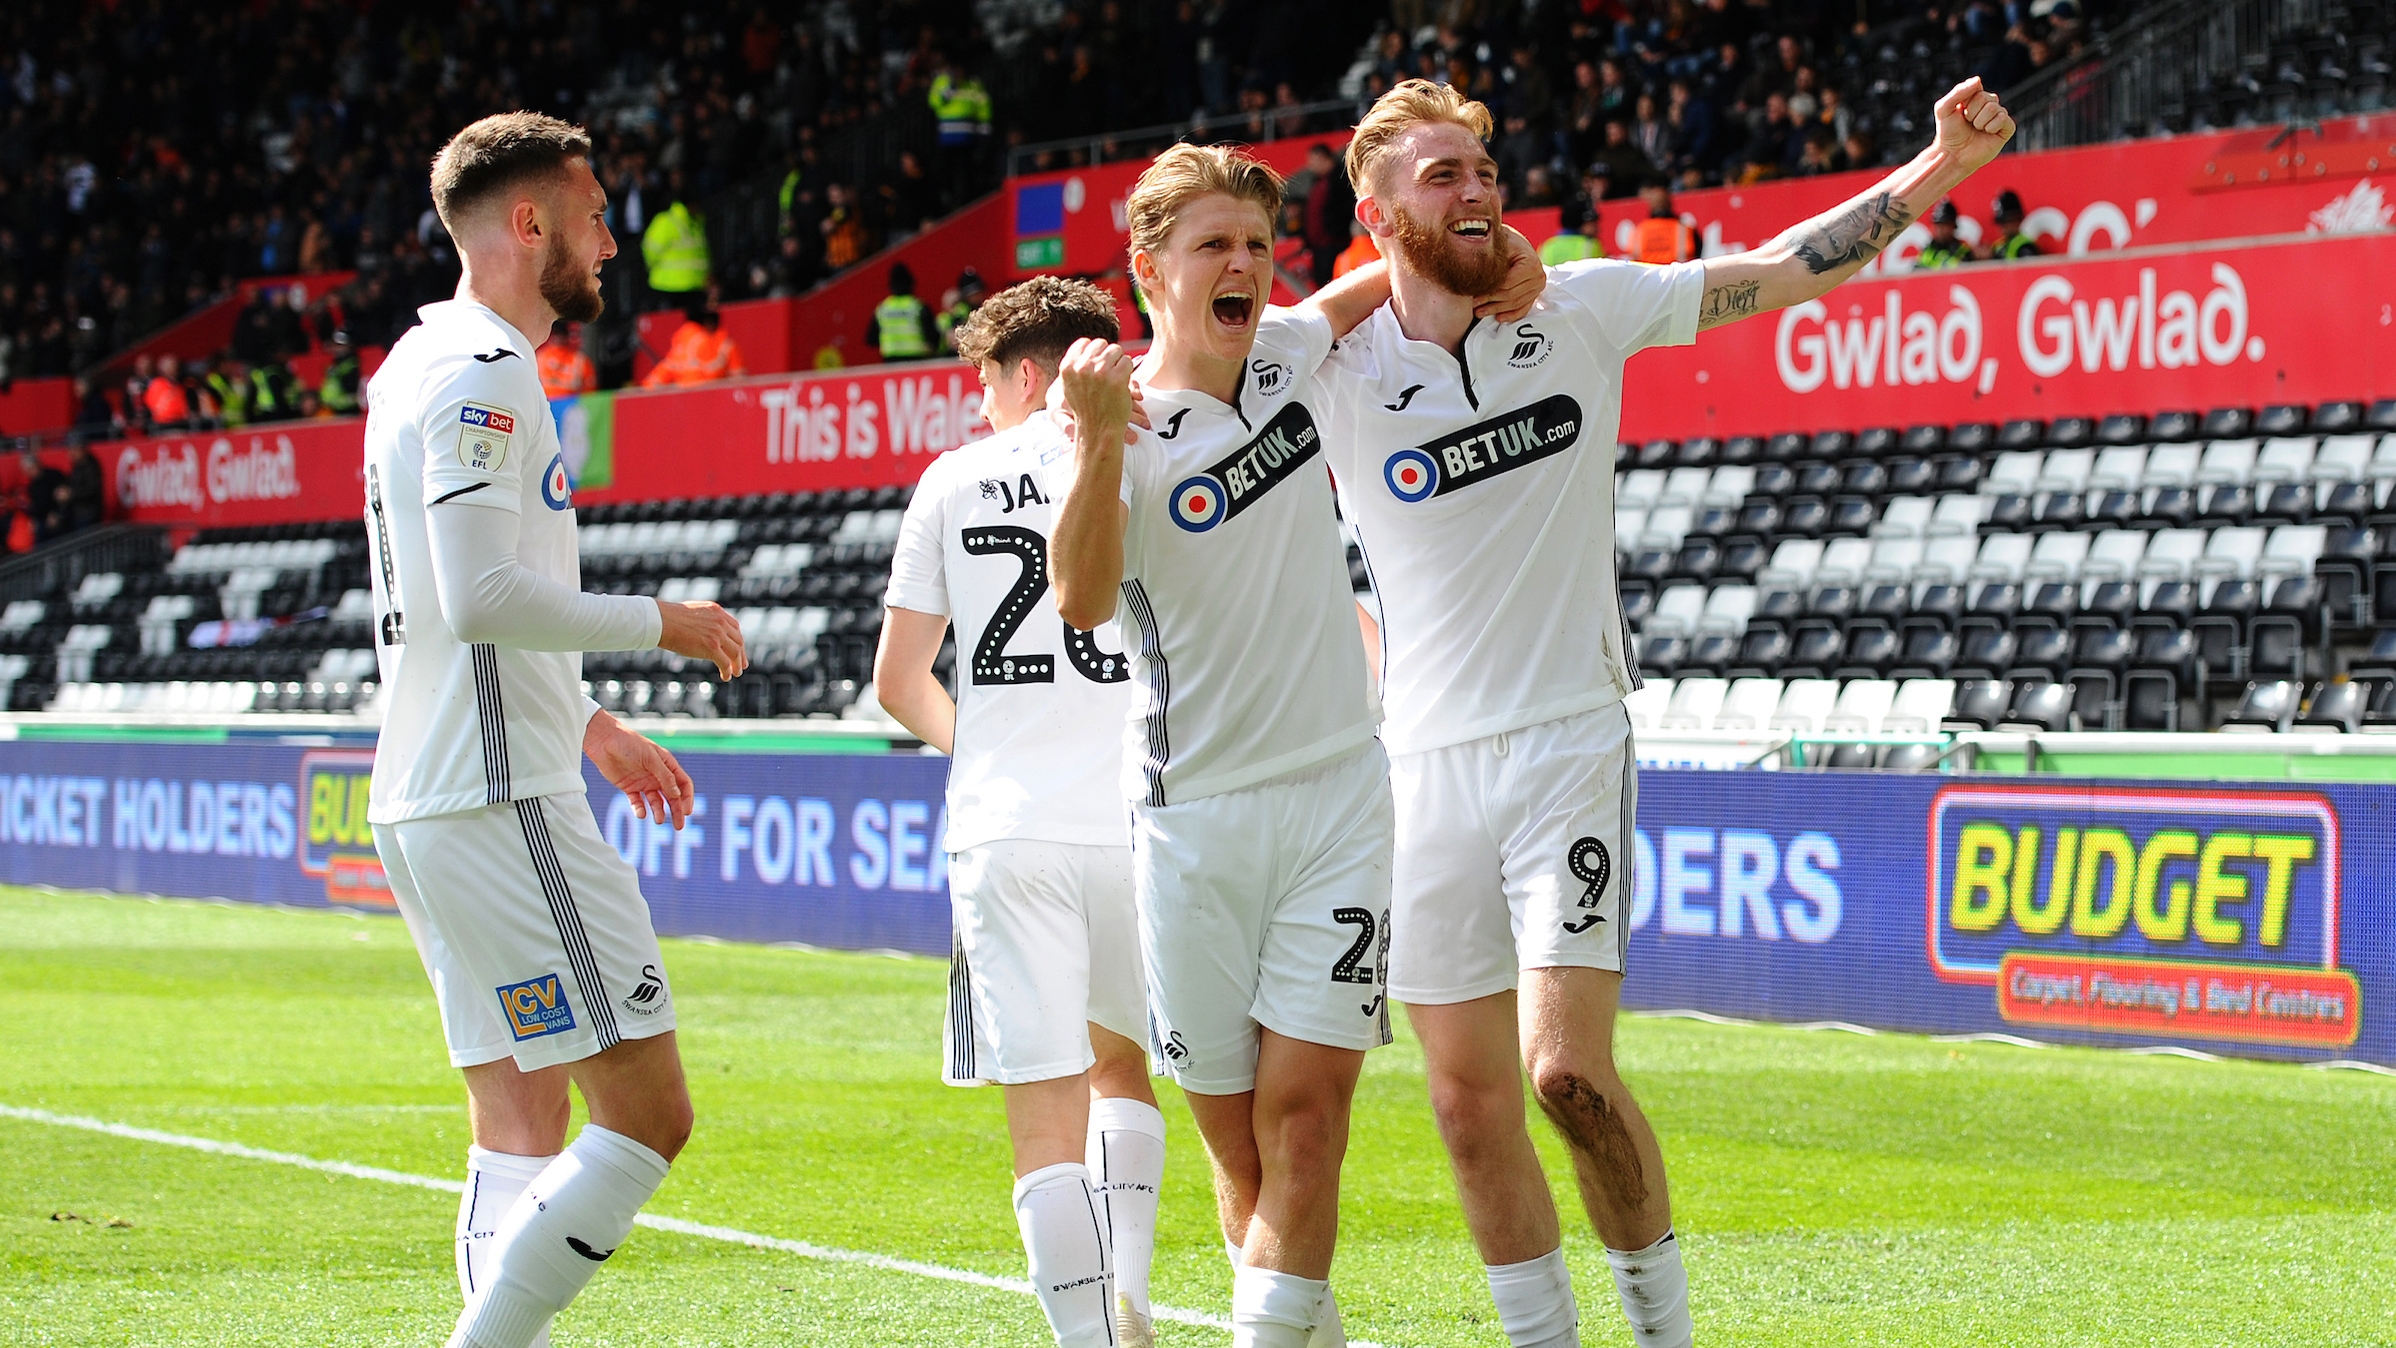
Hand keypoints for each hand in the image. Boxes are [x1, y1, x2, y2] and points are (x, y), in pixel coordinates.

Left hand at [584, 710, 696, 828]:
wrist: (603, 740)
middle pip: (672, 797)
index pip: (683, 784)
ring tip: (659, 821)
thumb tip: (677, 794)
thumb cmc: (629, 743)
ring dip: (659, 812)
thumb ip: (664, 776)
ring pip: (656, 802)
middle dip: (677, 811)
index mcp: (667, 764)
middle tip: (679, 826)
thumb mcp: (651, 758)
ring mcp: (644, 782)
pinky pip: (637, 802)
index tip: (687, 811)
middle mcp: (657, 775)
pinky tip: (640, 814)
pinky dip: (639, 809)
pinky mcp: (629, 787)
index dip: (687, 797)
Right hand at [656, 599, 746, 678]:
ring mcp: (717, 634)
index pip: (734, 627)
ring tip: (736, 673)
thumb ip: (703, 619)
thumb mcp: (692, 613)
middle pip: (738, 640)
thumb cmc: (669, 618)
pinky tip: (726, 676)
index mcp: (716, 611)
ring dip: (737, 665)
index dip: (738, 640)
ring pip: (735, 652)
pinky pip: (726, 662)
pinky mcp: (712, 647)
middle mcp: (720, 621)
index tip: (739, 649)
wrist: (661, 621)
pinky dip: (728, 671)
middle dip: (741, 654)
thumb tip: (703, 629)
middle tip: (742, 665)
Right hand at [1056, 338, 1140, 443]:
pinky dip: (1129, 372)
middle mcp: (1083, 367)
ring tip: (1117, 378)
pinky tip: (1124, 385)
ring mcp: (1100, 372)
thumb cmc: (1085, 408)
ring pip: (1116, 350)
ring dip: (1119, 362)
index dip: (1094, 351)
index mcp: (1068, 367)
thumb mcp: (1069, 387)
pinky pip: (1127, 362)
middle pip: (1101, 344)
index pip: (1084, 343)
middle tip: (1109, 371)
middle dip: (1107, 355)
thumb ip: (1074, 366)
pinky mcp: (1117, 378)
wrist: (1098, 431)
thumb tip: (1086, 343)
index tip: (1097, 363)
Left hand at [1474, 225, 1546, 321]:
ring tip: (1479, 312)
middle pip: (1511, 295)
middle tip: (1473, 306)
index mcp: (1531, 264)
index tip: (1473, 294)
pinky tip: (1497, 318)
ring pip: (1515, 304)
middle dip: (1490, 302)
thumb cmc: (1503, 242)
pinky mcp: (1534, 294)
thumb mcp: (1498, 247)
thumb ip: (1491, 262)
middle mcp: (1538, 277)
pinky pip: (1523, 309)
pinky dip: (1510, 314)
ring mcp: (1537, 287)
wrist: (1512, 241)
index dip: (1489, 291)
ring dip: (1496, 310)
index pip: (1507, 284)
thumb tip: (1477, 279)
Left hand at [1934, 76, 2014, 174]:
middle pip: (1986, 97)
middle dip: (1972, 112)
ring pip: (1994, 108)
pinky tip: (1986, 133)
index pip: (1977, 87)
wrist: (1953, 154)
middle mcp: (1989, 105)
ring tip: (1976, 129)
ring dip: (1980, 121)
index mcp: (1975, 98)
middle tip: (1967, 122)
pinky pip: (2004, 119)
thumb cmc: (1948, 132)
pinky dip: (1991, 126)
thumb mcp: (1944, 108)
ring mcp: (1998, 116)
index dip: (1966, 100)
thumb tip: (1978, 80)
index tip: (1959, 111)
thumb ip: (1958, 92)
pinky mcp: (2006, 129)